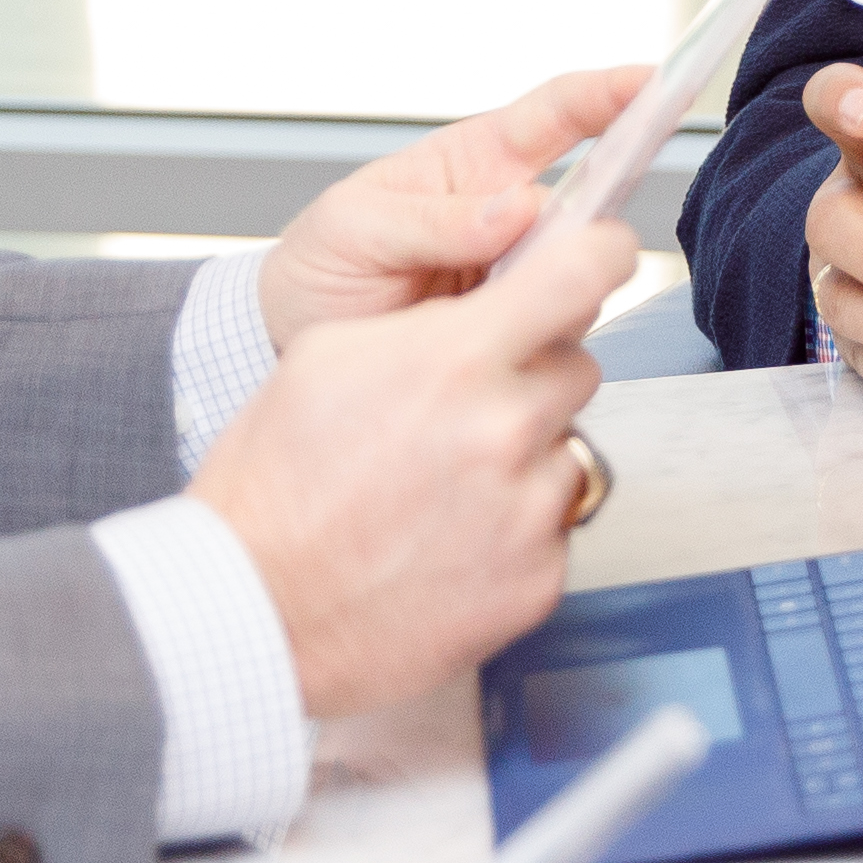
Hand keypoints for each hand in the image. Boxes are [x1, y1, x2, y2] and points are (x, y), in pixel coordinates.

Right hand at [192, 211, 630, 706]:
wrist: (258, 608)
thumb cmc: (276, 490)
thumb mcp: (328, 358)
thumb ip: (431, 321)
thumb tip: (497, 304)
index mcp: (456, 361)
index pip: (583, 273)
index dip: (601, 254)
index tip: (604, 254)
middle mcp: (507, 431)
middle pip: (576, 368)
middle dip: (531, 378)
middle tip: (465, 410)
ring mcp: (529, 512)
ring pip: (567, 451)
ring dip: (523, 459)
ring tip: (444, 488)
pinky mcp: (539, 580)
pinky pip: (554, 528)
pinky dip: (514, 529)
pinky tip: (450, 539)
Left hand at [262, 65, 656, 338]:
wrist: (294, 348)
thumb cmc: (320, 268)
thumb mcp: (352, 229)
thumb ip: (430, 220)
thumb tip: (517, 210)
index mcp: (473, 164)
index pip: (555, 113)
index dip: (610, 94)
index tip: (657, 82)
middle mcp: (513, 217)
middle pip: (591, 206)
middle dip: (587, 229)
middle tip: (536, 262)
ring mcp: (522, 276)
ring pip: (582, 275)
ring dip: (550, 294)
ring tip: (467, 315)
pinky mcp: (524, 332)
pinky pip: (561, 332)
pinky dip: (538, 340)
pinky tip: (486, 347)